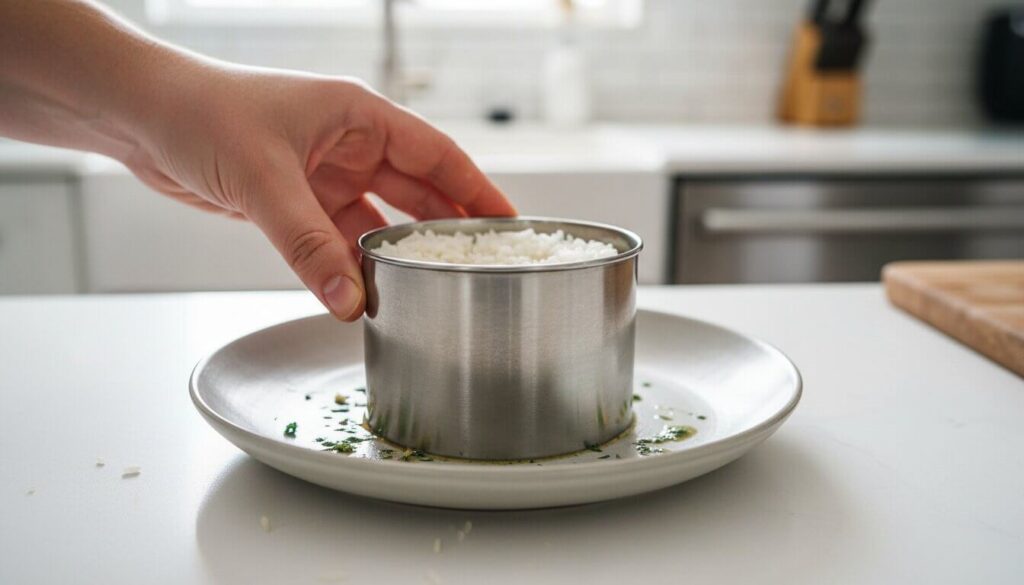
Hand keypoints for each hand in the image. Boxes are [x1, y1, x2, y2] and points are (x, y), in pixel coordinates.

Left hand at [122, 65, 514, 320]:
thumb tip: (348, 301)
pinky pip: (341, 237)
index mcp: (359, 115)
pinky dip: (355, 263)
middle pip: (418, 189)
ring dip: (400, 252)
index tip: (513, 225)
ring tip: (435, 287)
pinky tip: (372, 290)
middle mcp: (350, 143)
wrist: (142, 116)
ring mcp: (325, 173)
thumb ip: (307, 243)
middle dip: (449, 227)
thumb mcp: (263, 178)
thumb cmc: (203, 114)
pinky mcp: (298, 199)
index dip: (478, 191)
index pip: (437, 155)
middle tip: (485, 267)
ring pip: (380, 219)